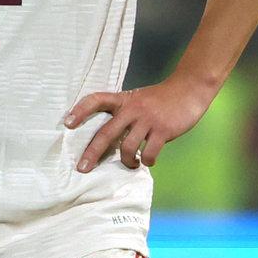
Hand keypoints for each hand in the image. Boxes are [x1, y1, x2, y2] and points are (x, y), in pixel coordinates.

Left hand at [64, 74, 216, 172]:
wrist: (190, 88)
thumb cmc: (162, 98)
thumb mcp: (139, 99)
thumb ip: (125, 114)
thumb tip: (109, 140)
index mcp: (124, 100)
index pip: (96, 100)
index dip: (80, 110)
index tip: (67, 123)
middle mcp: (132, 109)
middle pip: (106, 133)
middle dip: (92, 153)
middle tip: (83, 169)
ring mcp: (148, 120)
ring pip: (126, 147)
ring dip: (126, 161)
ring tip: (131, 164)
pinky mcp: (163, 130)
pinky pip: (148, 153)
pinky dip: (146, 161)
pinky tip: (147, 161)